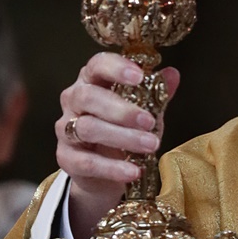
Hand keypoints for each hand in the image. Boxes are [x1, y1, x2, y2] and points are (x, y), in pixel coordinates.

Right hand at [56, 52, 179, 238]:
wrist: (107, 173)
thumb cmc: (124, 133)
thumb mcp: (144, 111)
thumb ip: (155, 94)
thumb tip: (172, 75)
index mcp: (92, 81)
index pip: (97, 65)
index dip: (116, 68)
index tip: (139, 76)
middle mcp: (73, 101)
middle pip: (88, 97)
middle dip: (121, 110)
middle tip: (149, 121)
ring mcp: (65, 129)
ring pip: (88, 128)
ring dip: (123, 138)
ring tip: (150, 145)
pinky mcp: (66, 158)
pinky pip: (87, 162)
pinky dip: (112, 168)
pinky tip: (133, 170)